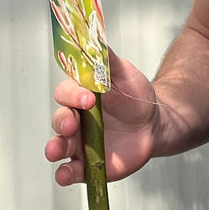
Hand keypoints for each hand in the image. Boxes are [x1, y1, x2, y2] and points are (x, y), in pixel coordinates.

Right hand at [44, 47, 157, 185]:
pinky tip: (65, 174)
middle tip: (71, 124)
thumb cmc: (136, 95)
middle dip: (62, 122)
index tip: (89, 98)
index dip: (73, 96)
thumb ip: (106, 58)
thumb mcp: (124, 72)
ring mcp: (79, 143)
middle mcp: (75, 118)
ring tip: (56, 151)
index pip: (66, 93)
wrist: (154, 125)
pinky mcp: (87, 164)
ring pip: (58, 145)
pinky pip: (70, 171)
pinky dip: (64, 174)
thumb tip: (93, 35)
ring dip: (54, 148)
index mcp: (80, 95)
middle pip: (58, 119)